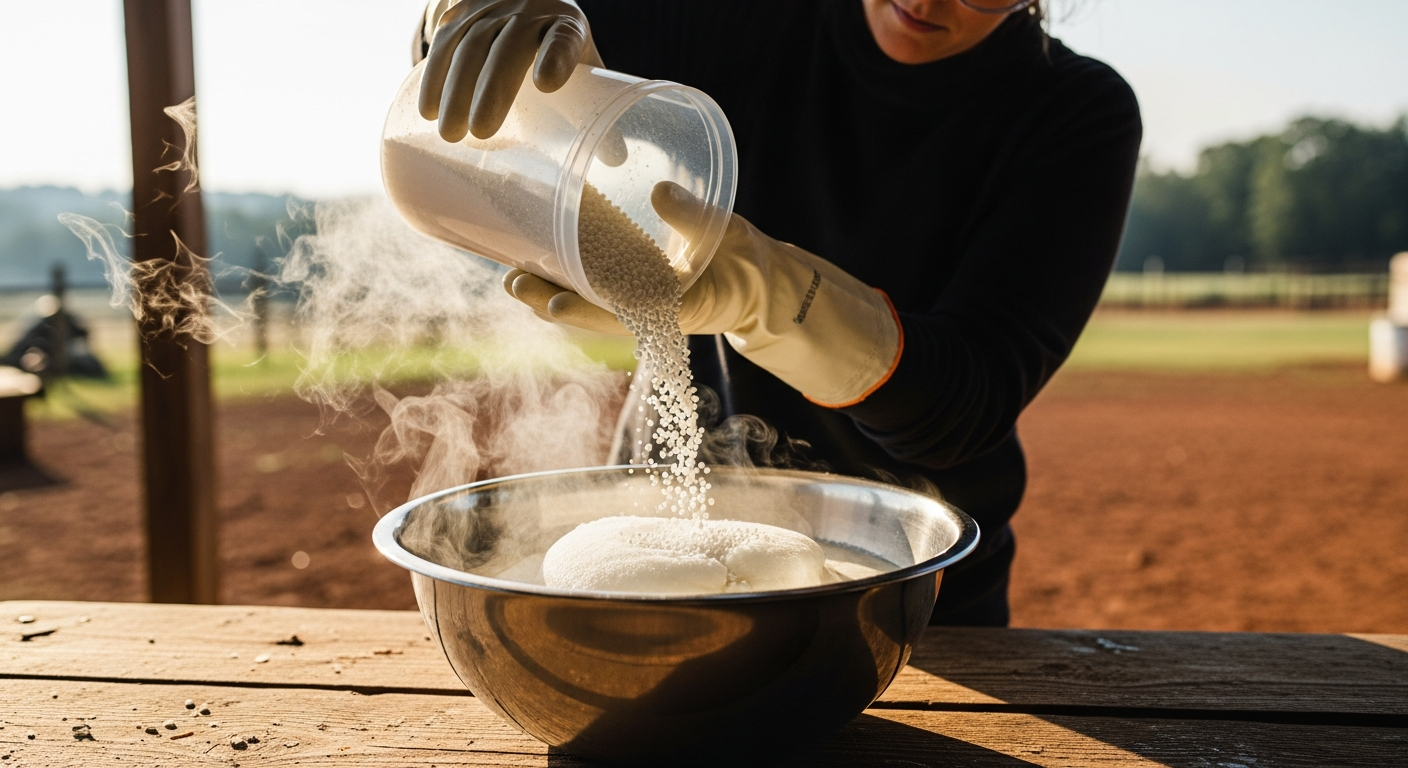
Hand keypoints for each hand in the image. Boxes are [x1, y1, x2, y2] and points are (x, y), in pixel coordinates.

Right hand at [418, 0, 600, 141]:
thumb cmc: (557, 45)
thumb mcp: (582, 64)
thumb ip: (596, 105)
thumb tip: (616, 160)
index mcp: (567, 25)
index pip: (564, 37)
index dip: (556, 56)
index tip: (547, 84)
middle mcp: (530, 9)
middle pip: (509, 46)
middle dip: (492, 89)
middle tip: (479, 134)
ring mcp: (492, 8)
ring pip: (470, 43)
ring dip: (456, 89)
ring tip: (449, 133)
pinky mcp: (460, 11)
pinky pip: (445, 41)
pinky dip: (434, 75)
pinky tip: (427, 109)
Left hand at [507, 182, 902, 406]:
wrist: (758, 283)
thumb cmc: (746, 264)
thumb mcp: (729, 239)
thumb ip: (696, 219)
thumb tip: (659, 192)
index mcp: (669, 312)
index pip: (618, 316)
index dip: (582, 312)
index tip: (550, 305)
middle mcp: (645, 312)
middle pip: (588, 312)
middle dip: (548, 300)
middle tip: (513, 282)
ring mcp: (637, 301)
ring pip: (584, 302)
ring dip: (548, 290)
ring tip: (512, 275)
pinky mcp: (633, 286)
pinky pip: (593, 286)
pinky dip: (565, 276)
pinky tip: (538, 261)